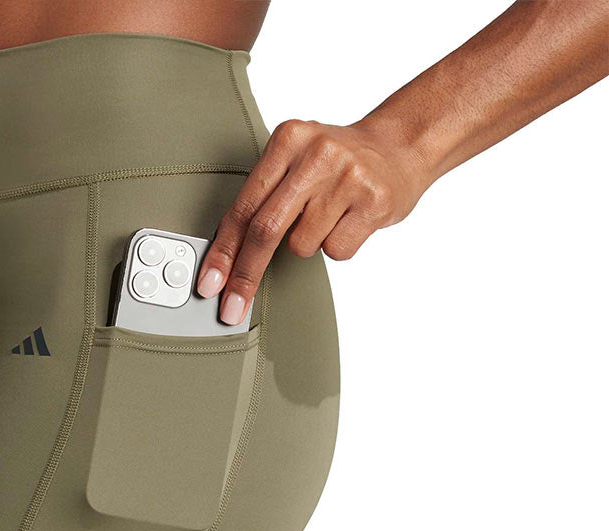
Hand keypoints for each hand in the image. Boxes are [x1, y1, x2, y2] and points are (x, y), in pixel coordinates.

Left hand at [198, 118, 429, 322]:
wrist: (402, 146)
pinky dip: (337, 245)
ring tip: (329, 215)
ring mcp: (347, 176)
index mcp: (288, 139)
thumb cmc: (336, 165)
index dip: (223, 251)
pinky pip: (335, 251)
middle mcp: (316, 153)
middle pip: (265, 230)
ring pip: (301, 246)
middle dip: (245, 275)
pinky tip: (350, 220)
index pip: (243, 207)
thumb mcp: (295, 161)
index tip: (209, 285)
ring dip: (308, 244)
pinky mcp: (374, 201)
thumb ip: (262, 198)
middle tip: (232, 308)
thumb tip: (224, 260)